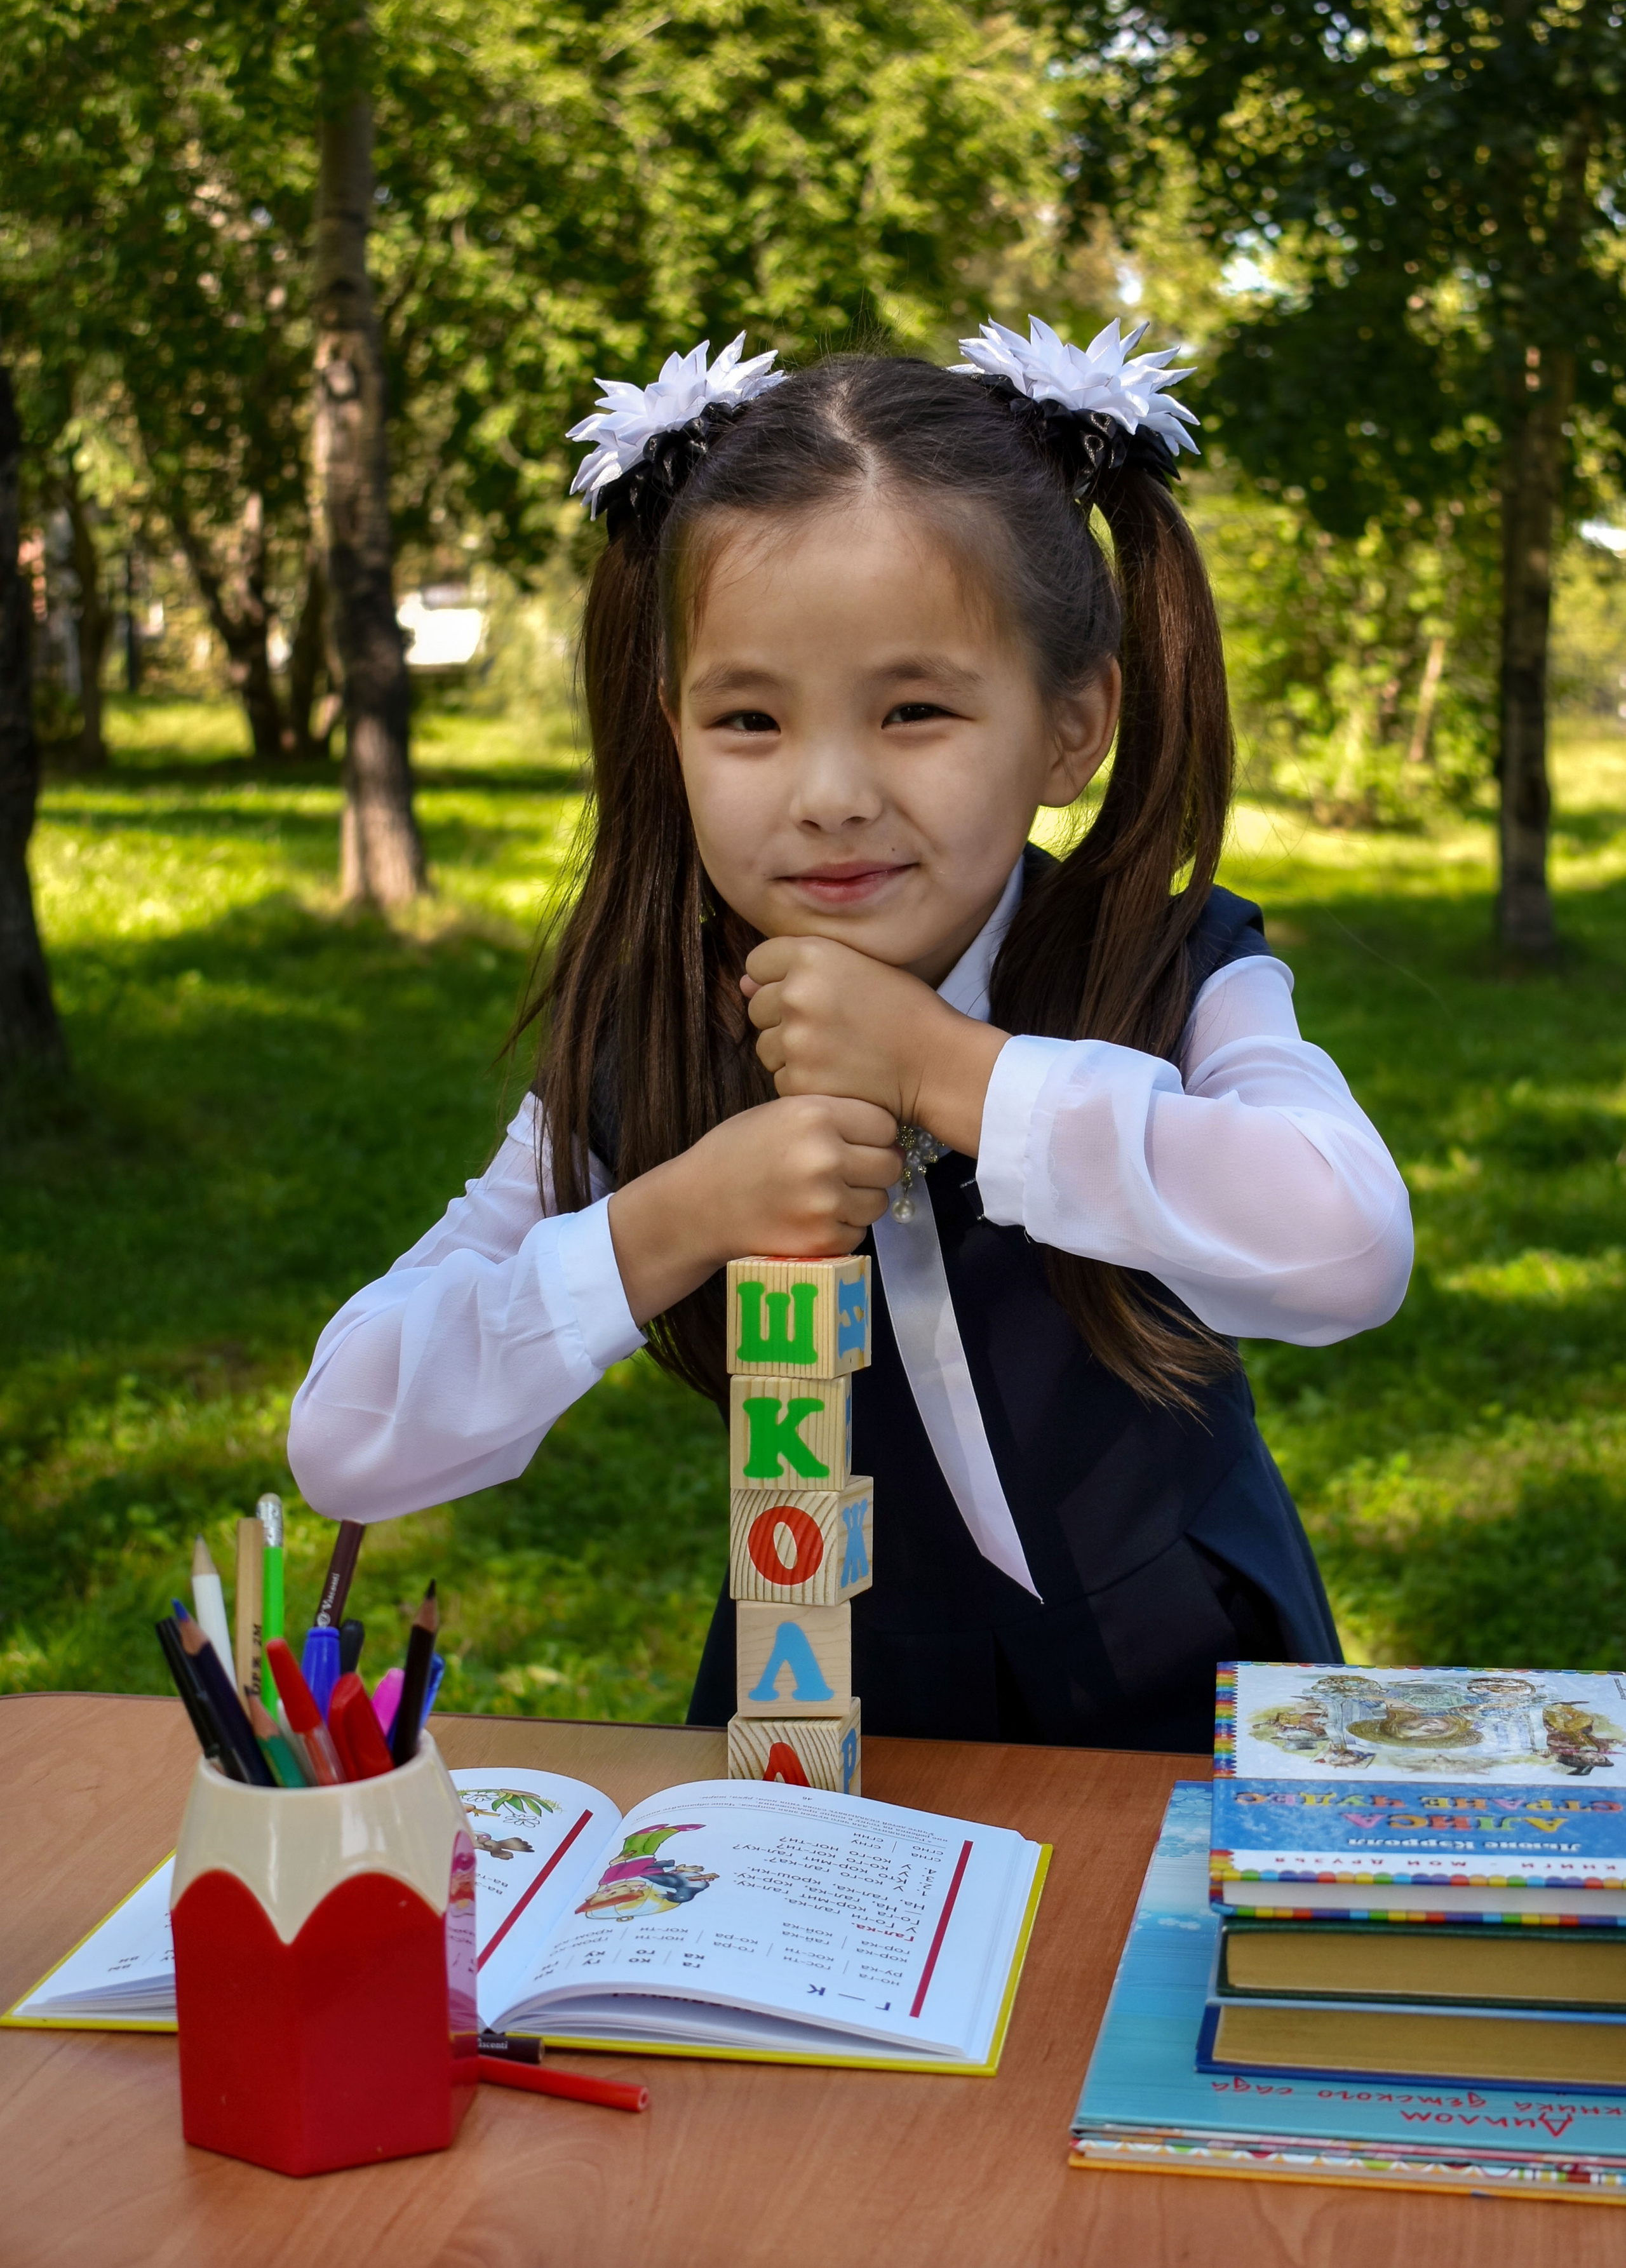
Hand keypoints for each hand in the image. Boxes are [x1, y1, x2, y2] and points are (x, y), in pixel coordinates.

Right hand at [607, 1094, 901, 1325]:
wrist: (697, 1205)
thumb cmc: (738, 1153)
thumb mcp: (779, 1112)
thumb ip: (830, 1114)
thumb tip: (887, 1130)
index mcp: (815, 1115)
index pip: (884, 1124)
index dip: (873, 1135)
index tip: (857, 1141)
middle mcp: (825, 1157)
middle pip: (890, 1164)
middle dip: (874, 1168)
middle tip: (847, 1171)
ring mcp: (825, 1202)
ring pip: (879, 1201)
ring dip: (861, 1200)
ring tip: (826, 1194)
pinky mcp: (821, 1240)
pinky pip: (858, 1232)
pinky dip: (842, 1228)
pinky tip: (812, 1217)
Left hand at [742, 934, 1005, 1154]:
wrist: (937, 1061)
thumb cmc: (904, 1010)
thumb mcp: (860, 966)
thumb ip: (802, 967)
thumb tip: (743, 984)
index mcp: (812, 955)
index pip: (757, 964)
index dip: (780, 980)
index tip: (811, 995)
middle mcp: (797, 993)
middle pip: (757, 1007)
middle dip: (784, 1017)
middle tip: (830, 1027)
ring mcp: (795, 1039)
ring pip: (766, 1047)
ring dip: (790, 1052)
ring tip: (835, 1053)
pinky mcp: (799, 1080)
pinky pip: (781, 1080)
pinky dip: (804, 1082)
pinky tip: (838, 1076)